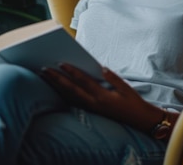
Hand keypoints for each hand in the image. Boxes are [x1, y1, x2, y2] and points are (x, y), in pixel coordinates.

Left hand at [40, 64, 163, 132]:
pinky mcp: (91, 110)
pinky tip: (55, 87)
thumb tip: (101, 68)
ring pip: (69, 96)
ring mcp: (91, 108)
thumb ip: (113, 78)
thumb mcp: (126, 88)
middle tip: (44, 70)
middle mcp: (93, 103)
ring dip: (56, 86)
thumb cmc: (132, 102)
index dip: (72, 72)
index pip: (83, 81)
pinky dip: (63, 94)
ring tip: (45, 77)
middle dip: (57, 79)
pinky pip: (73, 101)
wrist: (138, 119)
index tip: (61, 63)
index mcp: (102, 96)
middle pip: (71, 89)